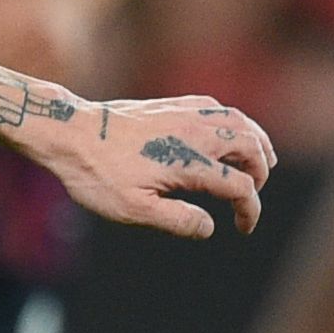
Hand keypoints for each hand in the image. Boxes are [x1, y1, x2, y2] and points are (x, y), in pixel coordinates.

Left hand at [41, 93, 273, 239]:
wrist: (72, 133)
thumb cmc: (98, 175)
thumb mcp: (133, 210)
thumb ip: (176, 220)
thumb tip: (210, 226)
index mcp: (189, 162)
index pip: (240, 187)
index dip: (250, 210)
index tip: (242, 227)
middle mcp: (195, 134)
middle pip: (251, 147)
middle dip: (261, 173)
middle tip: (253, 193)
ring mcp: (185, 114)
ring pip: (239, 121)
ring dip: (256, 142)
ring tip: (260, 162)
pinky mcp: (173, 105)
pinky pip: (217, 107)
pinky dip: (235, 122)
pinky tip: (229, 133)